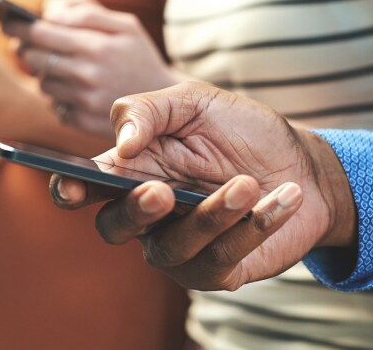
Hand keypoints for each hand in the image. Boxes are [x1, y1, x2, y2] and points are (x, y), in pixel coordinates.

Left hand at [2, 0, 178, 135]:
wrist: (165, 101)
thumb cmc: (138, 55)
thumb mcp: (123, 24)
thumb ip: (85, 10)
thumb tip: (48, 13)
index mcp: (96, 46)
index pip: (41, 33)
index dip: (19, 27)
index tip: (7, 21)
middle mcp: (87, 76)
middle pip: (34, 58)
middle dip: (27, 48)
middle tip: (26, 43)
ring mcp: (83, 102)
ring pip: (42, 82)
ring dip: (45, 73)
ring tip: (63, 67)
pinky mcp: (81, 123)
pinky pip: (53, 105)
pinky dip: (58, 96)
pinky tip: (76, 90)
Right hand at [49, 82, 355, 290]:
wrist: (303, 163)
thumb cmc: (242, 132)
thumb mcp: (196, 103)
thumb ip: (147, 111)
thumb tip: (121, 144)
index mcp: (131, 170)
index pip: (84, 185)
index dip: (69, 189)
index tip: (74, 186)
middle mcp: (146, 214)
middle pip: (113, 227)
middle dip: (133, 212)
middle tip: (163, 193)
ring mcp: (178, 246)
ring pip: (171, 247)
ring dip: (211, 215)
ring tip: (250, 184)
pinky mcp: (216, 270)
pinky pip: (220, 259)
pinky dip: (254, 226)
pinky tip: (282, 198)